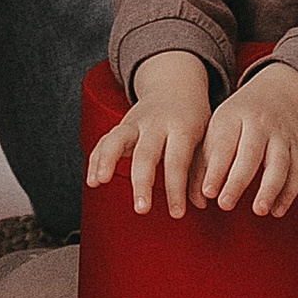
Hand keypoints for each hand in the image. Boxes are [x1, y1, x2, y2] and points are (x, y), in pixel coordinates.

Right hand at [85, 54, 211, 215]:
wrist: (176, 84)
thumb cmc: (192, 117)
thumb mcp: (205, 139)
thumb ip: (200, 170)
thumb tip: (200, 203)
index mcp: (181, 127)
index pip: (177, 161)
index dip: (176, 189)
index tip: (177, 213)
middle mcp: (155, 123)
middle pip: (145, 153)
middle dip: (142, 182)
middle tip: (142, 209)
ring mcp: (135, 122)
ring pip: (117, 139)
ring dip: (107, 161)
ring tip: (100, 182)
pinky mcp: (121, 125)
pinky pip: (105, 141)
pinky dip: (96, 159)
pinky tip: (93, 180)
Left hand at [196, 62, 297, 217]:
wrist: (277, 94)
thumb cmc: (238, 120)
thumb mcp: (217, 128)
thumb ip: (203, 162)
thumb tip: (198, 200)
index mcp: (233, 115)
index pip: (223, 144)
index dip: (215, 170)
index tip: (207, 193)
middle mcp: (259, 123)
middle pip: (250, 152)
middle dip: (237, 180)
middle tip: (225, 205)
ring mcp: (281, 135)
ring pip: (279, 162)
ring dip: (270, 188)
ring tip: (258, 210)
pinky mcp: (297, 148)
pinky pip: (296, 171)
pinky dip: (288, 193)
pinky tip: (277, 211)